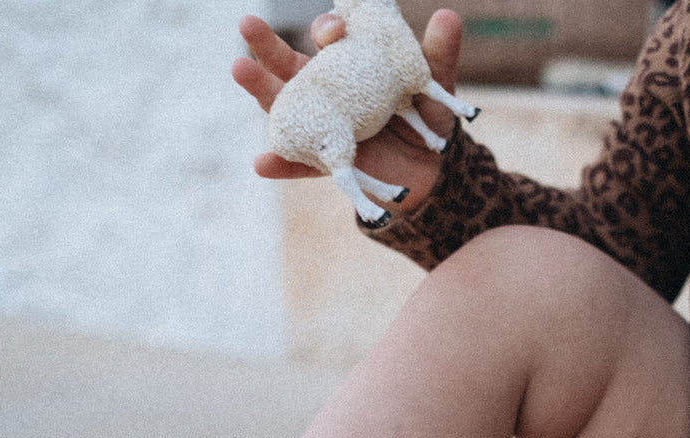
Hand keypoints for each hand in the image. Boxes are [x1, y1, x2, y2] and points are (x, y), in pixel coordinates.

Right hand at [230, 10, 465, 208]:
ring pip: (284, 107)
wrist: (432, 169)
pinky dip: (281, 165)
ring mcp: (321, 126)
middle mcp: (325, 93)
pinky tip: (262, 163)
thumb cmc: (426, 120)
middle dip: (267, 45)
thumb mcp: (434, 88)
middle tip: (248, 23)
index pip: (328, 40)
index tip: (336, 29)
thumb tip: (448, 16)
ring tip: (240, 68)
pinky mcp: (327, 161)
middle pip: (289, 66)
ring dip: (261, 89)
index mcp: (347, 68)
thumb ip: (437, 56)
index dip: (328, 30)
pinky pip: (300, 165)